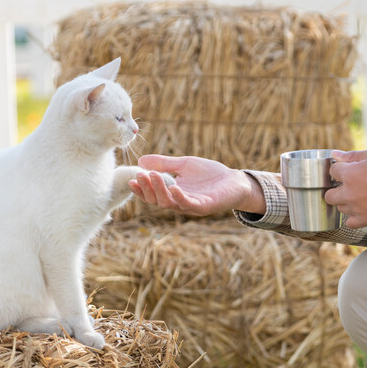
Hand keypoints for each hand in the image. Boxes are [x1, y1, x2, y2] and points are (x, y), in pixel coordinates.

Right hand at [129, 155, 264, 216]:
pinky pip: (189, 204)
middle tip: (139, 175)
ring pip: (170, 203)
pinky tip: (173, 187)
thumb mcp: (184, 165)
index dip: (141, 189)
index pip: (153, 195)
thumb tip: (141, 160)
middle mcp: (180, 202)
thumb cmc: (210, 174)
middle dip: (147, 188)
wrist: (235, 181)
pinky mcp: (204, 206)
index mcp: (173, 194)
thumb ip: (164, 164)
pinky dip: (180, 197)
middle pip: (157, 200)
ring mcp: (192, 206)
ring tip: (152, 176)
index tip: (131, 179)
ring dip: (159, 190)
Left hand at [325, 147, 366, 228]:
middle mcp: (350, 193)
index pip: (333, 171)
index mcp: (351, 174)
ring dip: (345, 201)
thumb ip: (353, 155)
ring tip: (360, 194)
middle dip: (337, 187)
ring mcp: (357, 209)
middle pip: (329, 194)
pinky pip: (349, 222)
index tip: (349, 168)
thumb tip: (335, 154)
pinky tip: (361, 208)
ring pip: (339, 208)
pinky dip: (352, 217)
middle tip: (350, 183)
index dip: (340, 168)